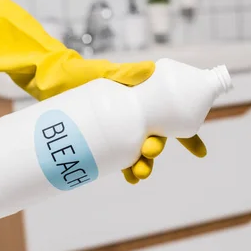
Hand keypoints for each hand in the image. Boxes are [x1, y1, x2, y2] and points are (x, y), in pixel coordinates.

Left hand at [0, 0, 205, 182]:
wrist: (50, 81)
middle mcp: (134, 118)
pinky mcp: (101, 142)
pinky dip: (127, 171)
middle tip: (150, 150)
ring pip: (138, 153)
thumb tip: (151, 70)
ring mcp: (118, 131)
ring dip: (145, 165)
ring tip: (141, 174)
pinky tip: (130, 179)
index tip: (199, 153)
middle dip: (157, 149)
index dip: (188, 137)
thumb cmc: (81, 73)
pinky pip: (118, 160)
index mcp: (142, 101)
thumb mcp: (107, 73)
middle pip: (156, 139)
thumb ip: (129, 73)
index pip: (172, 119)